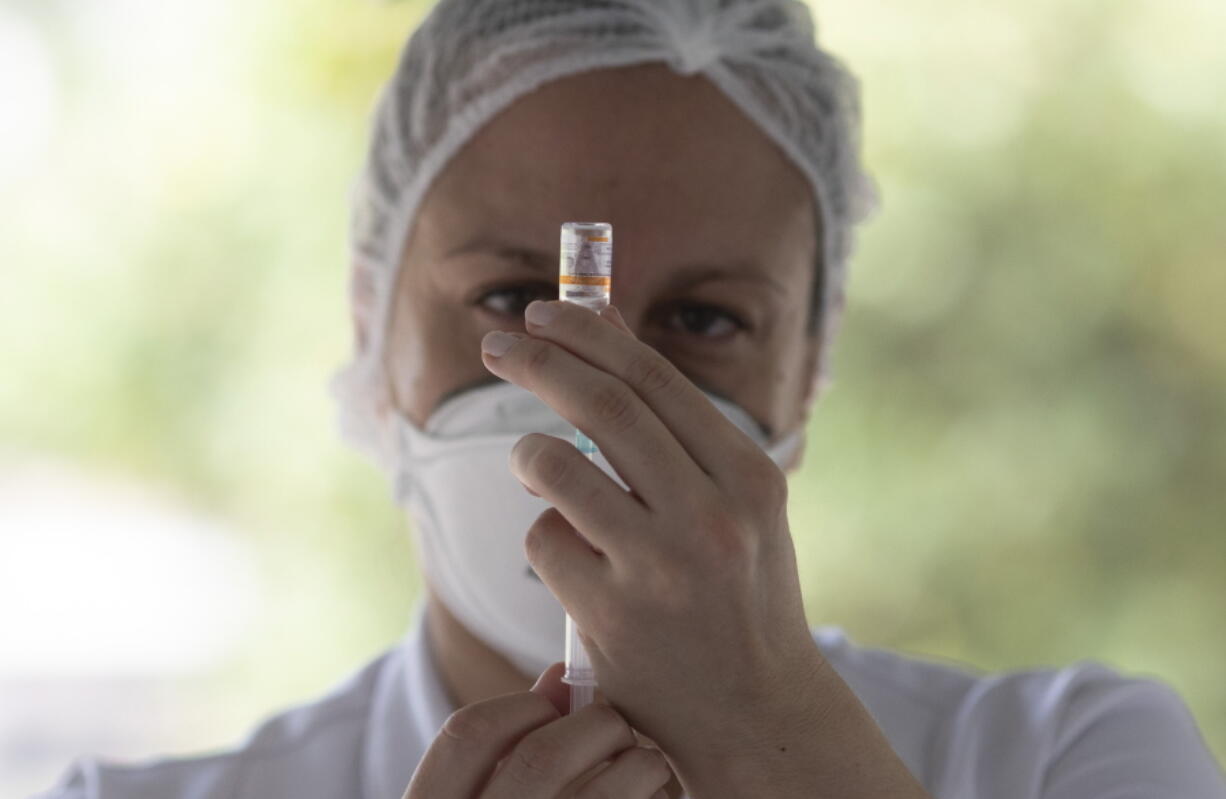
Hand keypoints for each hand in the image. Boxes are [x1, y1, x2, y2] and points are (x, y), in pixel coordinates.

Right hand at [404, 662, 673, 797]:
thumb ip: (506, 754)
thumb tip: (560, 679)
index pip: (467, 734)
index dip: (519, 705)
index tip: (553, 705)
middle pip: (544, 752)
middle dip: (595, 725)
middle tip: (615, 730)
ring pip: (608, 787)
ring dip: (640, 764)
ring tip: (645, 768)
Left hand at [479, 300, 831, 785]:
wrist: (759, 712)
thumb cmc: (742, 594)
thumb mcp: (738, 506)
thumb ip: (679, 430)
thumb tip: (603, 329)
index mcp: (750, 478)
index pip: (653, 380)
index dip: (589, 334)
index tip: (545, 313)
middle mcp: (712, 515)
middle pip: (601, 407)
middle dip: (537, 361)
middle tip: (498, 342)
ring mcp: (661, 567)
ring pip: (556, 469)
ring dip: (528, 456)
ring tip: (534, 467)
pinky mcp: (611, 614)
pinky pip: (546, 541)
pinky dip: (547, 536)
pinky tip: (574, 560)